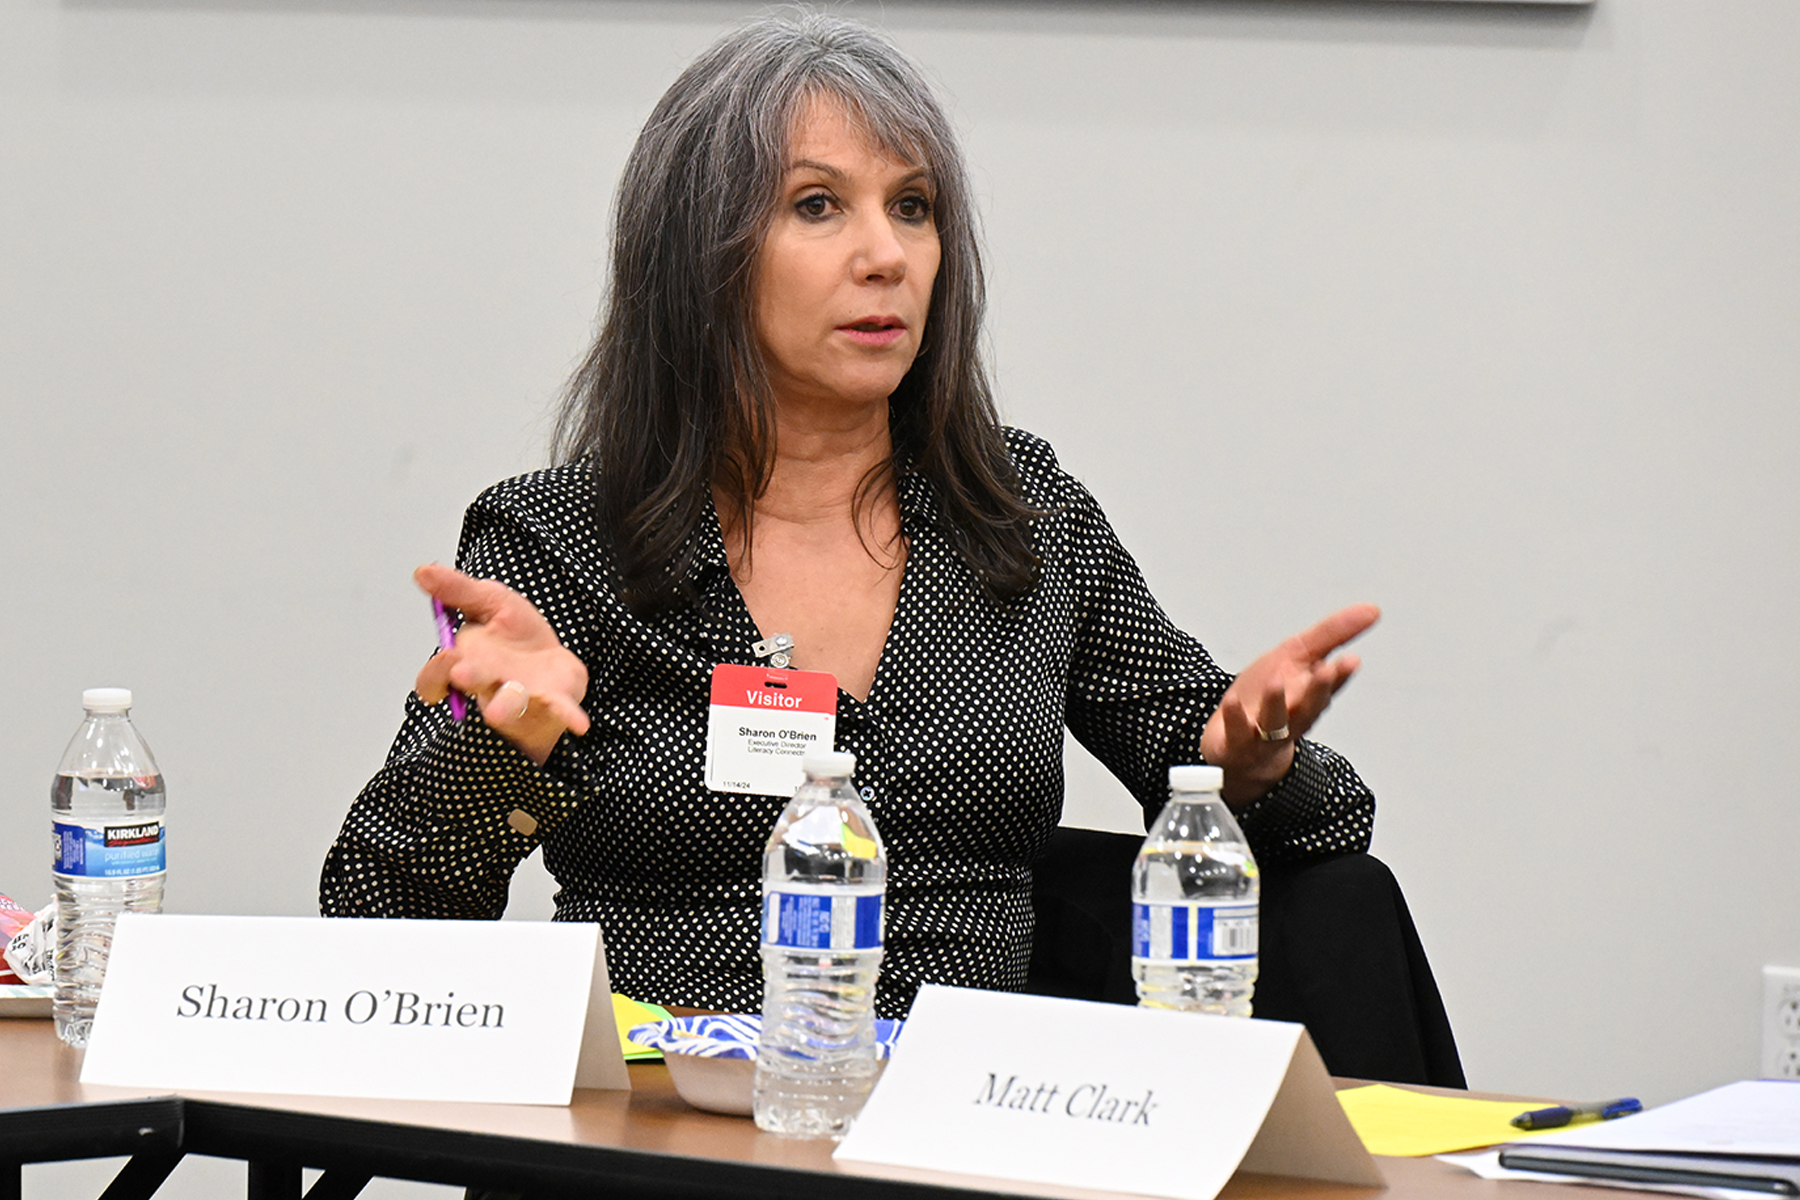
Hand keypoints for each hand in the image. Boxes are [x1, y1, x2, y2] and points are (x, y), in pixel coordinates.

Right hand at [413, 563, 591, 766]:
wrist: (550, 658)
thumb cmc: (515, 636)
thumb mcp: (490, 600)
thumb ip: (458, 590)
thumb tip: (423, 571)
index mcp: (466, 662)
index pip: (434, 679)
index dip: (434, 675)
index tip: (446, 656)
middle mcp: (488, 685)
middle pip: (473, 686)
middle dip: (469, 678)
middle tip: (462, 673)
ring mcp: (521, 697)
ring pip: (509, 706)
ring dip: (505, 705)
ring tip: (502, 705)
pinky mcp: (554, 701)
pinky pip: (559, 711)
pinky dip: (567, 716)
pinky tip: (579, 724)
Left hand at [1200, 603, 1378, 806]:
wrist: (1238, 744)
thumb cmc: (1268, 697)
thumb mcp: (1297, 656)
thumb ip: (1333, 633)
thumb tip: (1372, 610)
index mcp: (1310, 695)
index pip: (1330, 685)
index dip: (1340, 675)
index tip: (1350, 661)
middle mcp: (1292, 716)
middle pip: (1309, 706)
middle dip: (1318, 689)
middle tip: (1325, 671)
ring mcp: (1265, 732)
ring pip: (1276, 721)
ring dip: (1276, 703)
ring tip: (1276, 684)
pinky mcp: (1237, 742)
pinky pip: (1237, 732)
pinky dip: (1235, 717)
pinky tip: (1232, 702)